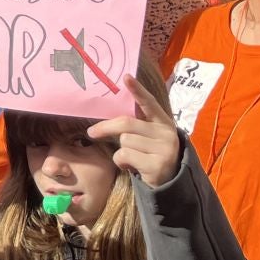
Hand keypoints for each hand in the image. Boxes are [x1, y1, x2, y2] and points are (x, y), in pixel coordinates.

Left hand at [88, 74, 182, 188]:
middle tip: (92, 132)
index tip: (126, 77)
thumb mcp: (147, 137)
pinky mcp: (157, 165)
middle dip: (106, 127)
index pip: (149, 103)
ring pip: (124, 141)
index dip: (137, 90)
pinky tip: (131, 167)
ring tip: (131, 158)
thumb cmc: (150, 155)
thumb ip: (135, 125)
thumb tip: (106, 118)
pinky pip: (124, 156)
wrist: (167, 183)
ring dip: (120, 151)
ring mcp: (164, 149)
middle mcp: (167, 133)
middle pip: (126, 123)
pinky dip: (121, 162)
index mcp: (163, 122)